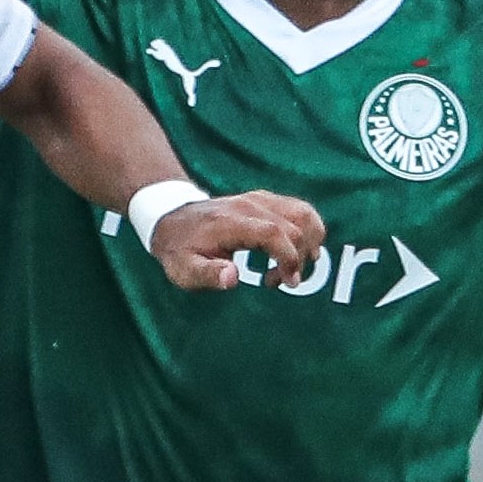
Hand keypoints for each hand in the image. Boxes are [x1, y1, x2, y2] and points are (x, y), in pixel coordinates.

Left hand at [150, 192, 325, 293]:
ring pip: (304, 213)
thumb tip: (232, 277)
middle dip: (297, 259)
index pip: (273, 233)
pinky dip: (308, 230)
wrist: (172, 218)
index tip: (288, 281)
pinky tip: (296, 250)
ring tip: (293, 265)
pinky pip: (300, 209)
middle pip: (294, 226)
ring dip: (310, 242)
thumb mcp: (184, 269)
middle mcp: (249, 205)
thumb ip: (207, 275)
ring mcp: (259, 199)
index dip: (289, 257)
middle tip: (278, 281)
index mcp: (231, 223)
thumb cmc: (180, 250)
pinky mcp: (266, 200)